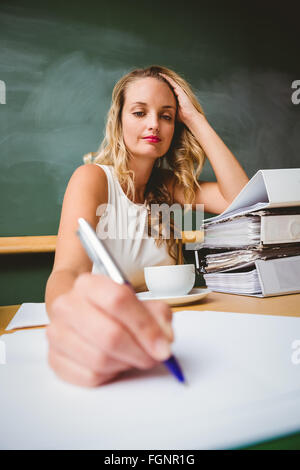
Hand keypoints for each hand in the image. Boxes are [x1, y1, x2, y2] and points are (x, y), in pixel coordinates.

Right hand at [46, 273, 173, 386]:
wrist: (84, 314)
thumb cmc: (116, 311)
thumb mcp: (142, 304)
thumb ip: (158, 317)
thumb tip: (163, 341)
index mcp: (88, 284)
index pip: (118, 301)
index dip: (145, 327)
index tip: (163, 346)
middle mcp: (67, 305)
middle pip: (109, 335)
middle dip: (138, 352)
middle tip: (153, 357)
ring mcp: (57, 333)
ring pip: (100, 360)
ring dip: (125, 363)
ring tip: (132, 357)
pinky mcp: (55, 359)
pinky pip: (89, 376)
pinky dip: (110, 375)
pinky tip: (114, 363)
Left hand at [159, 72, 199, 125]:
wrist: (190, 118)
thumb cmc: (182, 117)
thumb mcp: (173, 111)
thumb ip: (168, 109)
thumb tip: (159, 112)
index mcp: (176, 98)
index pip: (169, 90)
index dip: (163, 87)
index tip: (157, 84)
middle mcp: (179, 94)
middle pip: (170, 85)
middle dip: (164, 80)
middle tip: (157, 76)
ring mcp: (180, 92)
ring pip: (172, 83)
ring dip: (166, 78)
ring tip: (160, 74)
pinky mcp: (181, 92)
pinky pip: (174, 84)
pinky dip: (169, 80)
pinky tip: (164, 76)